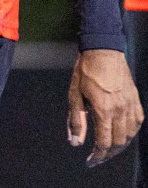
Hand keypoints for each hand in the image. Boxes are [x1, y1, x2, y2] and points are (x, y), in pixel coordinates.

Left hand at [68, 48, 142, 166]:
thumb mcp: (74, 95)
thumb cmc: (86, 71)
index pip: (103, 142)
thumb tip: (75, 142)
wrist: (103, 51)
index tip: (91, 161)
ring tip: (108, 148)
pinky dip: (130, 133)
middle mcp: (120, 111)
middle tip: (98, 157)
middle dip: (107, 153)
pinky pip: (137, 123)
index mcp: (104, 111)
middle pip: (118, 143)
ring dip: (119, 145)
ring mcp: (130, 106)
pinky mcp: (136, 101)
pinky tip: (122, 133)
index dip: (97, 156)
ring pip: (129, 135)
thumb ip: (76, 120)